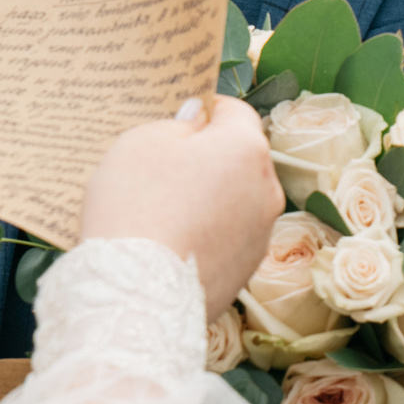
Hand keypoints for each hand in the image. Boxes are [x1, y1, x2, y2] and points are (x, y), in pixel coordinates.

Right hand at [81, 95, 282, 319]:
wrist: (137, 293)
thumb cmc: (136, 206)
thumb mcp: (143, 142)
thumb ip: (177, 123)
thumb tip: (196, 121)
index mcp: (246, 148)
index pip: (235, 111)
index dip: (206, 110)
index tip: (179, 117)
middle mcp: (267, 189)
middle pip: (238, 159)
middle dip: (207, 157)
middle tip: (163, 166)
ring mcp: (260, 235)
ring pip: (235, 200)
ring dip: (209, 197)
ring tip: (163, 209)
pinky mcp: (246, 271)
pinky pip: (227, 237)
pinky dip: (207, 233)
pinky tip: (171, 241)